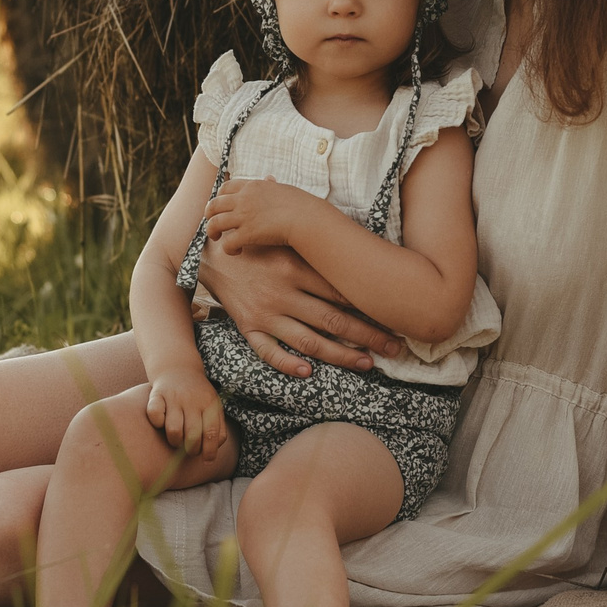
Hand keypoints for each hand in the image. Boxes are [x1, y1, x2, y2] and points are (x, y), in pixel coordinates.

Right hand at [145, 365, 225, 456]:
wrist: (178, 368)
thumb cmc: (198, 395)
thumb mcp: (213, 406)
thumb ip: (217, 428)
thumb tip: (210, 455)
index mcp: (209, 403)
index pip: (212, 433)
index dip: (209, 451)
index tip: (207, 460)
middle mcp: (191, 400)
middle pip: (193, 435)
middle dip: (192, 450)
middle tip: (190, 450)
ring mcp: (173, 397)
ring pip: (173, 430)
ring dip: (175, 441)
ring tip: (177, 440)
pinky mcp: (156, 394)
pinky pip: (154, 415)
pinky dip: (157, 423)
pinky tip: (162, 422)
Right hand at [196, 241, 404, 377]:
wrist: (210, 252)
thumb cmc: (257, 242)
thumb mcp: (284, 235)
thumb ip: (314, 240)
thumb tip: (349, 235)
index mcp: (296, 267)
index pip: (341, 292)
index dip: (370, 307)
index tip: (394, 317)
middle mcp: (284, 293)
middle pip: (334, 320)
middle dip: (369, 335)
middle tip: (395, 347)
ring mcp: (266, 313)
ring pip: (310, 341)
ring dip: (342, 356)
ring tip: (368, 363)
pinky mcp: (248, 327)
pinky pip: (269, 352)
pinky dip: (288, 364)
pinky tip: (309, 372)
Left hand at [202, 177, 316, 251]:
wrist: (307, 218)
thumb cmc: (300, 205)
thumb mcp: (282, 189)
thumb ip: (270, 185)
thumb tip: (269, 178)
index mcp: (252, 187)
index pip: (225, 187)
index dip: (219, 197)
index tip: (221, 207)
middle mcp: (244, 199)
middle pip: (214, 204)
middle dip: (209, 215)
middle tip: (214, 224)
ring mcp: (244, 216)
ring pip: (214, 223)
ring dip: (212, 232)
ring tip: (217, 238)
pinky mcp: (247, 234)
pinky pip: (227, 243)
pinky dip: (228, 249)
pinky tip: (236, 251)